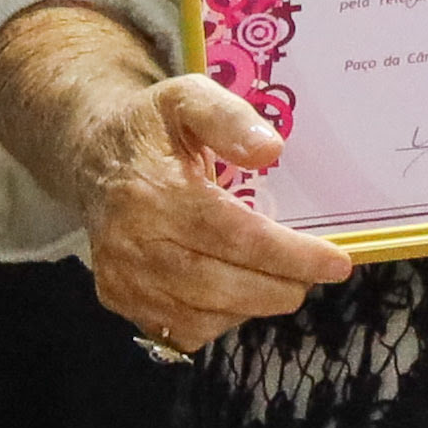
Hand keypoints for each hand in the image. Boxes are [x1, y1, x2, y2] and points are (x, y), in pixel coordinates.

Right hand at [72, 73, 353, 354]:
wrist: (90, 154)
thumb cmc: (151, 127)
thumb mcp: (188, 97)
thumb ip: (229, 118)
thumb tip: (272, 149)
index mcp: (153, 189)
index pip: (233, 235)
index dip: (290, 255)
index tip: (336, 263)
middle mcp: (132, 240)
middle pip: (222, 284)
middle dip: (279, 286)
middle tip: (311, 277)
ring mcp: (122, 276)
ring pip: (204, 316)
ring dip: (251, 305)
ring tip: (274, 279)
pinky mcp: (118, 298)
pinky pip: (181, 329)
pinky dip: (218, 318)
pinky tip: (231, 289)